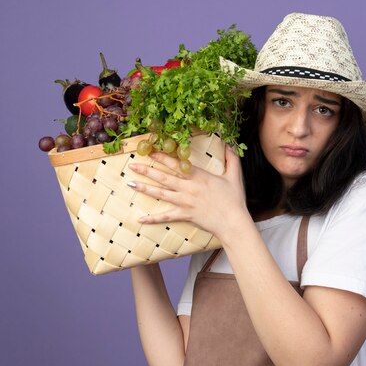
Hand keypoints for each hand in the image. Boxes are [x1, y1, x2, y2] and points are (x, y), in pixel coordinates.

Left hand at [127, 146, 248, 237]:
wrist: (233, 222)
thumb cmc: (234, 199)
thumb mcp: (234, 176)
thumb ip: (231, 159)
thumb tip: (230, 143)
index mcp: (199, 176)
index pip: (177, 164)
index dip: (163, 157)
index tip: (150, 151)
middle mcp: (189, 188)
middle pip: (164, 178)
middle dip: (147, 171)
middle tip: (132, 166)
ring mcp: (185, 202)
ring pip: (161, 194)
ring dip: (145, 188)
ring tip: (130, 184)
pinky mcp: (185, 215)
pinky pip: (166, 217)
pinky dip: (153, 219)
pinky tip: (140, 219)